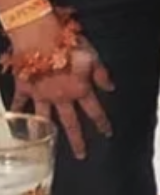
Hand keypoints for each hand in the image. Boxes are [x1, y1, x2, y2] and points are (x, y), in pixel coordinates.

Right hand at [9, 15, 113, 159]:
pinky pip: (19, 104)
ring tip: (47, 149)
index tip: (107, 134)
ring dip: (47, 134)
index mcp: (79, 89)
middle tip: (82, 155)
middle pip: (71, 122)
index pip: (94, 110)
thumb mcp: (93, 57)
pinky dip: (17, 112)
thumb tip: (110, 88)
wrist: (41, 39)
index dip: (102, 122)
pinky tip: (14, 121)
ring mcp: (41, 96)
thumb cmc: (69, 45)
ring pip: (45, 120)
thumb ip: (101, 74)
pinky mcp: (25, 89)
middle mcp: (61, 97)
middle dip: (77, 140)